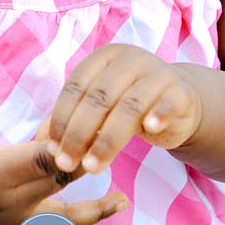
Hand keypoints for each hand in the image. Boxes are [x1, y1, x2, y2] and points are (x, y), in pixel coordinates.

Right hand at [0, 62, 128, 224]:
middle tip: (119, 135)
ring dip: (95, 210)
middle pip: (59, 180)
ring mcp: (15, 222)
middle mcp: (8, 204)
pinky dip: (84, 220)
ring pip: (64, 218)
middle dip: (87, 159)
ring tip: (124, 200)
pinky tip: (110, 208)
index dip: (63, 144)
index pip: (38, 159)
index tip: (90, 126)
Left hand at [47, 45, 202, 173]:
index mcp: (104, 57)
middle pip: (99, 97)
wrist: (180, 99)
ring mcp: (157, 73)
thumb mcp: (101, 105)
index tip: (52, 149)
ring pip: (129, 106)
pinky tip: (149, 131)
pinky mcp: (181, 91)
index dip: (61, 118)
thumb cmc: (129, 102)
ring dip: (108, 140)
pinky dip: (158, 115)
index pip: (76, 85)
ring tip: (92, 167)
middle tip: (66, 164)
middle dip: (79, 134)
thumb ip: (75, 119)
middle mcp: (130, 60)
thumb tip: (44, 144)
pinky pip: (168, 102)